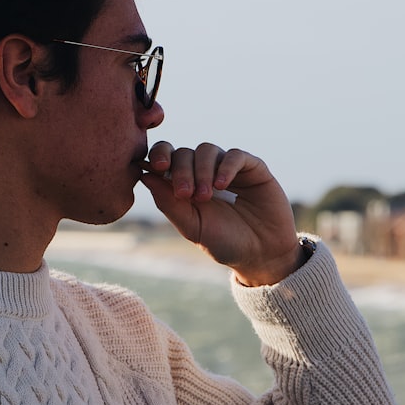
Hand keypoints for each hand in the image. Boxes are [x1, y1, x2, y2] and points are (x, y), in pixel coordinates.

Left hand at [140, 141, 304, 285]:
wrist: (261, 255)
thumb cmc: (224, 242)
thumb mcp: (192, 227)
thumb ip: (168, 203)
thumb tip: (144, 175)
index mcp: (185, 183)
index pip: (166, 157)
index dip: (159, 155)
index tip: (157, 168)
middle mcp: (205, 171)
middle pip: (184, 152)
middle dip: (181, 171)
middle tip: (185, 194)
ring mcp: (228, 168)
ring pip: (207, 150)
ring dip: (201, 170)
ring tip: (204, 196)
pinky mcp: (253, 168)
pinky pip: (235, 155)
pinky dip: (225, 166)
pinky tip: (222, 185)